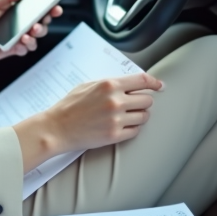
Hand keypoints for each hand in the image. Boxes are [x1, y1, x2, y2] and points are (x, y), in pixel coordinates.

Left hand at [0, 0, 63, 72]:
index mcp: (13, 11)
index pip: (35, 8)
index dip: (48, 7)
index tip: (55, 6)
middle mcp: (17, 24)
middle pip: (40, 23)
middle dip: (45, 22)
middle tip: (41, 21)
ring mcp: (15, 38)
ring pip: (36, 37)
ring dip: (37, 35)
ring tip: (29, 34)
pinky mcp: (12, 50)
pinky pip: (26, 49)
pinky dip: (27, 46)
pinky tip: (21, 43)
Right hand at [13, 72, 163, 171]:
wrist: (57, 128)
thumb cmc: (70, 105)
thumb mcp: (88, 85)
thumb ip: (111, 83)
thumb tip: (131, 83)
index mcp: (109, 85)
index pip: (142, 80)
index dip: (154, 83)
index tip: (159, 86)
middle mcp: (115, 101)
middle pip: (147, 100)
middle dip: (142, 102)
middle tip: (133, 104)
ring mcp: (116, 119)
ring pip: (144, 116)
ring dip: (138, 116)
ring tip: (126, 116)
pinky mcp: (114, 135)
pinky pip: (136, 131)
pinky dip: (132, 128)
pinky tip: (122, 126)